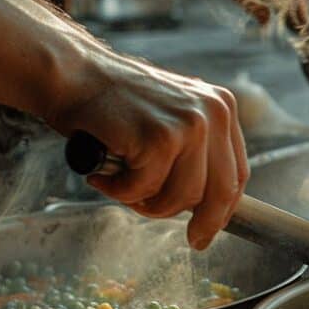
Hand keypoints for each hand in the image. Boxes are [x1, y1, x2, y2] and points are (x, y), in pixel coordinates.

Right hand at [46, 46, 248, 249]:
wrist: (71, 74)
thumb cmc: (114, 104)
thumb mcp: (171, 119)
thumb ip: (194, 154)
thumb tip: (208, 206)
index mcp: (221, 108)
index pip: (237, 173)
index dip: (224, 209)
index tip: (209, 230)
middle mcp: (213, 113)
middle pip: (220, 192)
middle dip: (200, 221)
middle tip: (186, 235)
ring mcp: (188, 125)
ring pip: (182, 197)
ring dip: (148, 203)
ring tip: (121, 183)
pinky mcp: (159, 138)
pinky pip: (146, 190)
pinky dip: (120, 190)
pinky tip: (103, 172)